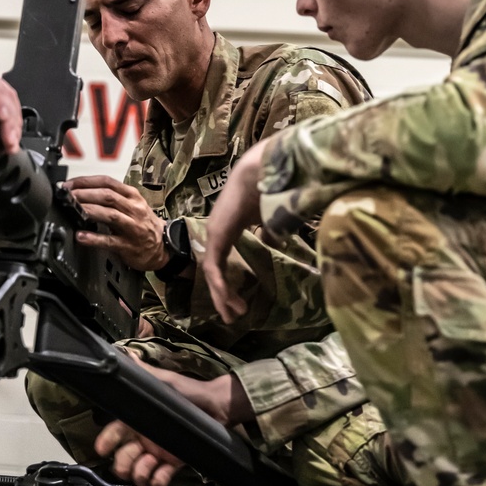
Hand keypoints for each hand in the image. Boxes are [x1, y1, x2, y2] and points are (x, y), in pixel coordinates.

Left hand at [67, 176, 167, 270]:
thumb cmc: (143, 223)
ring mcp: (132, 227)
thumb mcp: (132, 204)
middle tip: (67, 195)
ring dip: (89, 210)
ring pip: (110, 215)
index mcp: (132, 196)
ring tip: (73, 209)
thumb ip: (111, 198)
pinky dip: (94, 238)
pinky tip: (81, 237)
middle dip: (85, 194)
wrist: (163, 246)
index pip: (107, 182)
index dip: (86, 181)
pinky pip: (110, 241)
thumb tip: (81, 192)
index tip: (69, 184)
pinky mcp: (128, 246)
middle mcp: (133, 209)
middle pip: (107, 196)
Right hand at [94, 359, 251, 485]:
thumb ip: (146, 374)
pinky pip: (160, 478)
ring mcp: (158, 452)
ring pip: (139, 471)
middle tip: (130, 463)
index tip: (102, 449)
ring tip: (150, 466)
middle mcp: (144, 438)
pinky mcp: (174, 463)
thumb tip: (127, 357)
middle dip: (123, 464)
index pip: (115, 432)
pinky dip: (158, 481)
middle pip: (123, 458)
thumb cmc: (190, 392)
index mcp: (139, 420)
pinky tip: (160, 477)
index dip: (107, 441)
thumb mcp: (167, 382)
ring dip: (139, 474)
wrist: (218, 407)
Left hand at [202, 141, 266, 323]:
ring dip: (222, 296)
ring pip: (213, 272)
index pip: (222, 260)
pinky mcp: (217, 235)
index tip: (241, 301)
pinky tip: (228, 300)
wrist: (264, 169)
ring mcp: (215, 233)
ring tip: (232, 315)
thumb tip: (272, 241)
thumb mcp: (269, 217)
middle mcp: (217, 231)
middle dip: (223, 295)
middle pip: (215, 270)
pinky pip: (214, 267)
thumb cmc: (270, 187)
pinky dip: (221, 286)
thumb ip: (267, 231)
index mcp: (227, 226)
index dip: (229, 282)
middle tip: (232, 315)